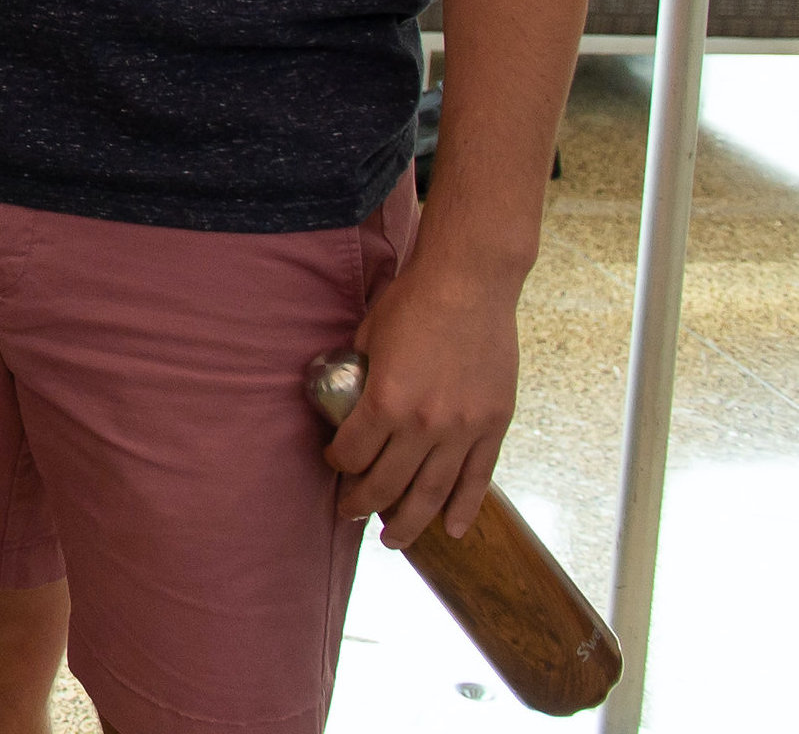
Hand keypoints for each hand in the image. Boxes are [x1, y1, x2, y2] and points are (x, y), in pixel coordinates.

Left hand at [329, 257, 521, 545]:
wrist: (470, 284)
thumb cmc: (412, 304)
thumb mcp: (367, 339)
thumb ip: (359, 377)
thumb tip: (345, 401)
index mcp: (385, 402)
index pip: (351, 453)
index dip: (336, 464)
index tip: (333, 464)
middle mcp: (424, 425)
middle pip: (388, 483)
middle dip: (363, 503)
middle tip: (350, 512)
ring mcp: (463, 429)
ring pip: (433, 492)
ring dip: (411, 522)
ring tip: (394, 540)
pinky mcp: (494, 425)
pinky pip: (477, 478)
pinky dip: (464, 507)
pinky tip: (452, 530)